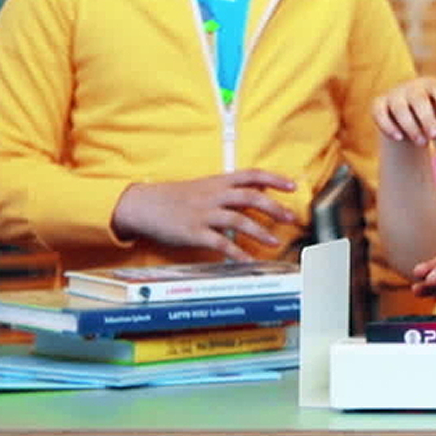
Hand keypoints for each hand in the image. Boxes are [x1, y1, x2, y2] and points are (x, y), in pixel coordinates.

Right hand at [110, 170, 297, 260]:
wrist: (143, 205)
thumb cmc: (175, 197)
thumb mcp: (204, 186)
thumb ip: (229, 190)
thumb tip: (258, 194)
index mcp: (218, 182)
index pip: (252, 175)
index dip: (274, 179)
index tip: (292, 185)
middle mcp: (214, 195)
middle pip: (251, 197)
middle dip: (274, 208)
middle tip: (290, 218)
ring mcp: (204, 214)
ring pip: (238, 220)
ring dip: (259, 232)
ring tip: (274, 242)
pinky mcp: (194, 232)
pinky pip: (219, 243)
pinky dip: (236, 253)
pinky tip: (247, 261)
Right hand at [372, 75, 435, 144]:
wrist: (407, 114)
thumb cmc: (432, 111)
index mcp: (431, 85)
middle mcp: (411, 87)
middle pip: (418, 100)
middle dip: (427, 119)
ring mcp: (393, 94)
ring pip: (400, 108)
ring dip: (411, 127)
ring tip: (423, 143)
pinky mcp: (378, 104)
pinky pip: (380, 114)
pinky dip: (388, 126)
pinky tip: (399, 139)